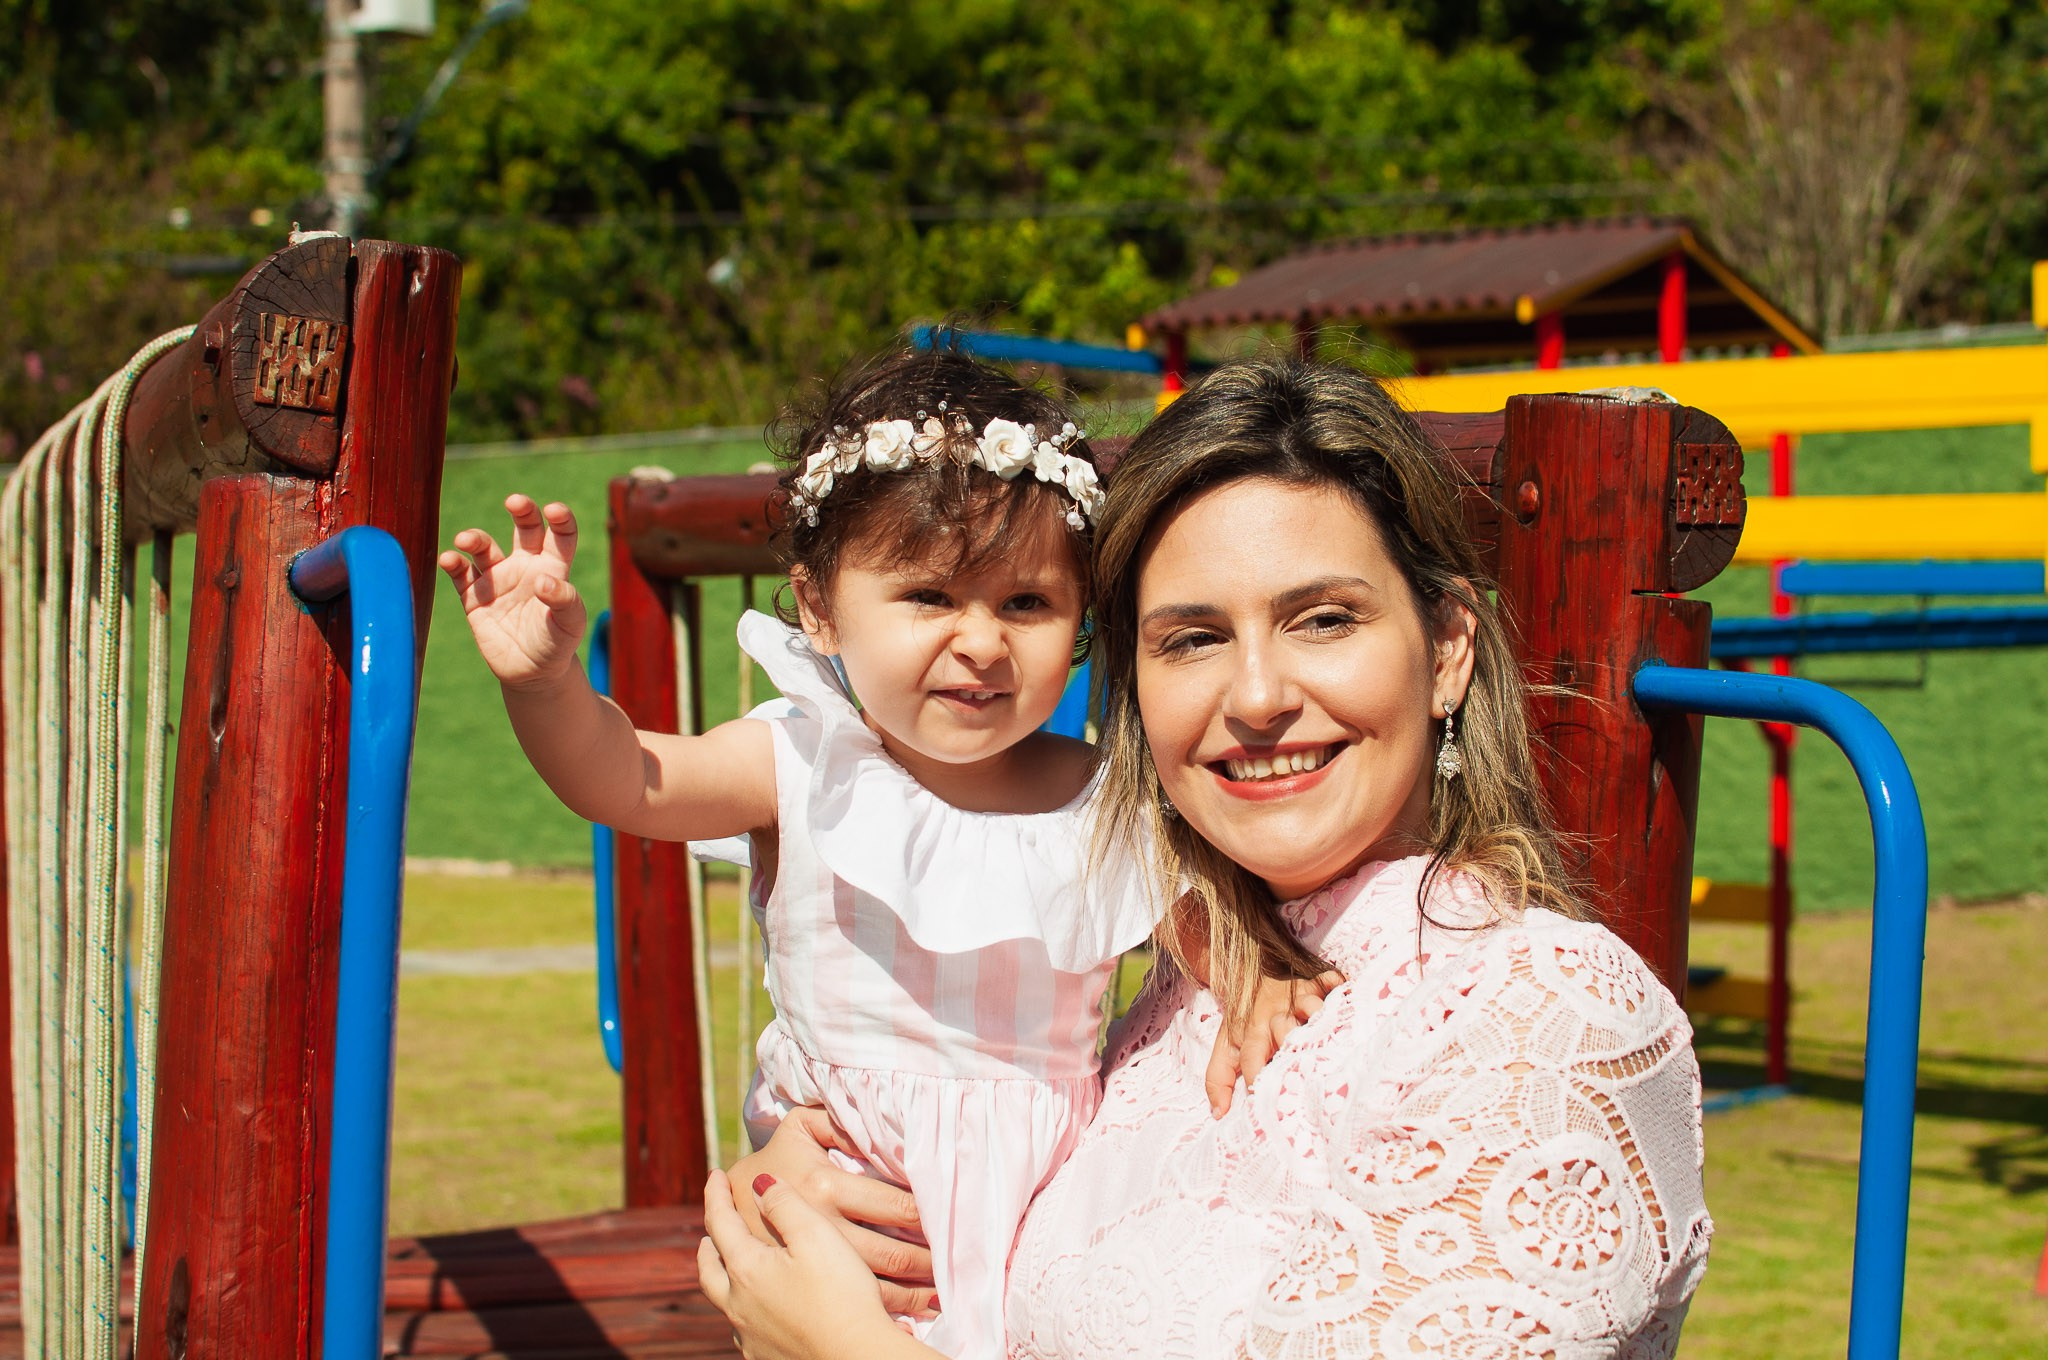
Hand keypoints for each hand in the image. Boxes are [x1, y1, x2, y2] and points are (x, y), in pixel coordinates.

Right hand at [438, 494, 586, 689]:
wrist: (532, 674)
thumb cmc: (557, 645)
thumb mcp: (569, 625)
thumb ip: (563, 602)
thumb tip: (544, 581)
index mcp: (553, 568)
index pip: (560, 535)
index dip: (560, 519)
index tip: (554, 510)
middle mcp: (525, 567)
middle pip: (524, 528)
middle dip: (522, 511)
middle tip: (515, 501)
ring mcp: (497, 580)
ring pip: (484, 549)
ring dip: (475, 539)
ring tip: (467, 540)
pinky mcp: (474, 598)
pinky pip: (460, 575)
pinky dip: (453, 564)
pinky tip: (449, 560)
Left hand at [700, 1168, 917, 1359]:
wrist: (857, 1357)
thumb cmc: (840, 1293)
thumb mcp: (815, 1235)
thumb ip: (784, 1204)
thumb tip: (759, 1182)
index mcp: (746, 1270)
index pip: (720, 1223)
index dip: (715, 1195)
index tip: (715, 1175)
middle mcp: (738, 1305)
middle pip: (710, 1268)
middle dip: (709, 1243)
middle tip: (710, 1230)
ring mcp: (750, 1335)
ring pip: (724, 1301)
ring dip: (724, 1277)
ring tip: (733, 1265)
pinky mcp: (766, 1356)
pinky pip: (743, 1328)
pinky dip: (744, 1308)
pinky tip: (761, 1308)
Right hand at [727, 1107, 936, 1316]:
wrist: (725, 1204)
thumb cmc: (776, 1158)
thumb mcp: (799, 1127)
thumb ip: (836, 1120)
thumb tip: (875, 1125)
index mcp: (823, 1187)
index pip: (894, 1205)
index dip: (927, 1214)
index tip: (954, 1219)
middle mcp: (820, 1227)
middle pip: (891, 1252)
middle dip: (929, 1261)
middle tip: (959, 1263)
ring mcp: (811, 1263)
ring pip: (877, 1285)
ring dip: (915, 1292)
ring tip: (944, 1294)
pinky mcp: (804, 1286)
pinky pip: (854, 1304)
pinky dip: (889, 1310)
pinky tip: (914, 1312)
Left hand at [1205, 970, 1342, 1116]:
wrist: (1243, 975)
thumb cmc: (1241, 1021)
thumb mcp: (1225, 1048)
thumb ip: (1219, 1080)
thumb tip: (1218, 1114)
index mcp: (1252, 1034)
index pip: (1252, 1058)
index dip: (1257, 1077)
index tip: (1268, 1099)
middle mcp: (1273, 1016)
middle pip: (1284, 1030)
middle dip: (1293, 1044)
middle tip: (1307, 1064)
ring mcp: (1293, 998)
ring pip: (1307, 1005)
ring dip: (1318, 1015)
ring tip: (1331, 1028)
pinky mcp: (1311, 984)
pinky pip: (1325, 981)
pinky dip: (1335, 985)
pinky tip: (1345, 989)